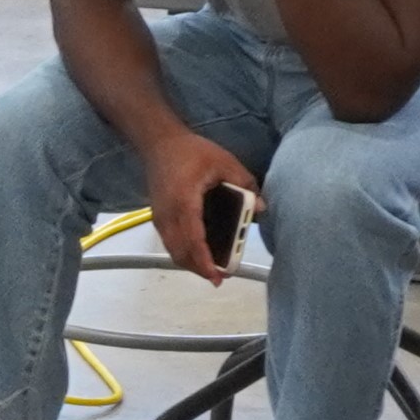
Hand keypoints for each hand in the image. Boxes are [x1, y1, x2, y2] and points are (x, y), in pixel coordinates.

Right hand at [139, 131, 261, 281]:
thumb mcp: (223, 161)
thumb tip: (260, 207)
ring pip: (173, 251)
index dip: (205, 261)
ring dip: (191, 264)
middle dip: (200, 269)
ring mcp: (160, 218)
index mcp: (184, 202)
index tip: (218, 276)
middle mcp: (168, 216)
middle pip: (181, 253)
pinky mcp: (158, 218)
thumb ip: (244, 183)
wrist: (159, 143)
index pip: (193, 240)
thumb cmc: (192, 151)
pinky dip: (184, 253)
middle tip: (222, 276)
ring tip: (212, 269)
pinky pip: (170, 243)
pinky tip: (199, 254)